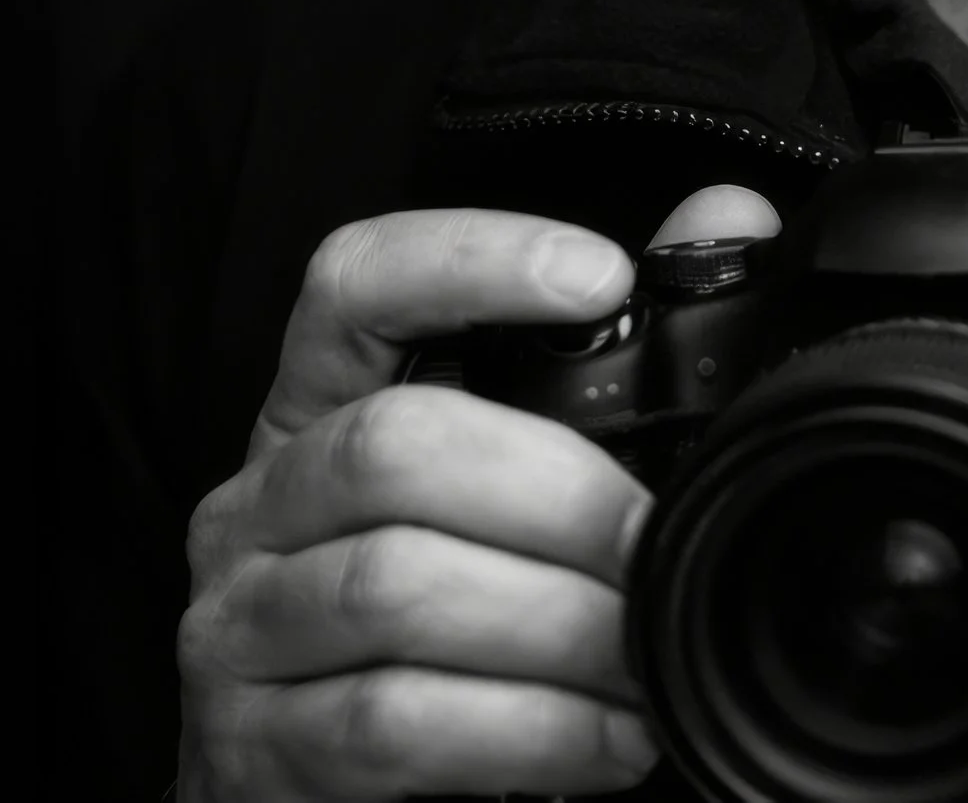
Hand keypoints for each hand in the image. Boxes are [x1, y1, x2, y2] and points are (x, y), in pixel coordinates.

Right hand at [176, 207, 657, 799]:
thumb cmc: (452, 596)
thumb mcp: (522, 459)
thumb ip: (621, 342)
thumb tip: (727, 217)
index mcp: (325, 401)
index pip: (358, 281)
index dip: (472, 259)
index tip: (603, 275)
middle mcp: (261, 498)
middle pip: (396, 445)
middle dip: (558, 492)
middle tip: (653, 539)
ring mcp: (239, 625)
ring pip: (395, 587)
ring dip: (555, 624)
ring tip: (645, 648)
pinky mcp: (250, 749)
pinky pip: (390, 723)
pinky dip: (526, 732)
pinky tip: (608, 737)